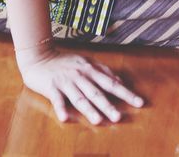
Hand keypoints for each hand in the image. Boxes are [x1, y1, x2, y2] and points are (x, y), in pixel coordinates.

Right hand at [17, 47, 144, 123]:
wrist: (39, 57)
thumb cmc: (64, 63)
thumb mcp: (85, 62)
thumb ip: (102, 70)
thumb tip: (119, 80)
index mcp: (90, 70)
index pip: (111, 83)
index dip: (126, 93)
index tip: (139, 103)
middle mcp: (80, 76)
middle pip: (96, 93)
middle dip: (108, 105)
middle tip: (118, 117)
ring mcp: (65, 82)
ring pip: (79, 97)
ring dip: (88, 109)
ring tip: (97, 120)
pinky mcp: (51, 87)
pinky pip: (56, 99)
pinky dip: (60, 108)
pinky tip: (65, 118)